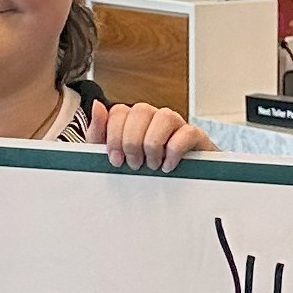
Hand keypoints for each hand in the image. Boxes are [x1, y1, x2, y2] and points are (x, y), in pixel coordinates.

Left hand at [92, 101, 210, 168]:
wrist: (174, 187)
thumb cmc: (141, 168)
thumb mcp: (113, 154)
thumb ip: (99, 132)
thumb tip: (97, 105)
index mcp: (133, 119)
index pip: (119, 111)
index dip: (114, 136)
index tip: (116, 159)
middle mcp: (154, 117)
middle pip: (140, 111)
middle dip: (132, 142)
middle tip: (134, 164)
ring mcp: (176, 124)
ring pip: (164, 117)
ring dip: (153, 145)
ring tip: (152, 165)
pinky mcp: (195, 135)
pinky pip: (186, 133)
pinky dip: (174, 152)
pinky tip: (167, 166)